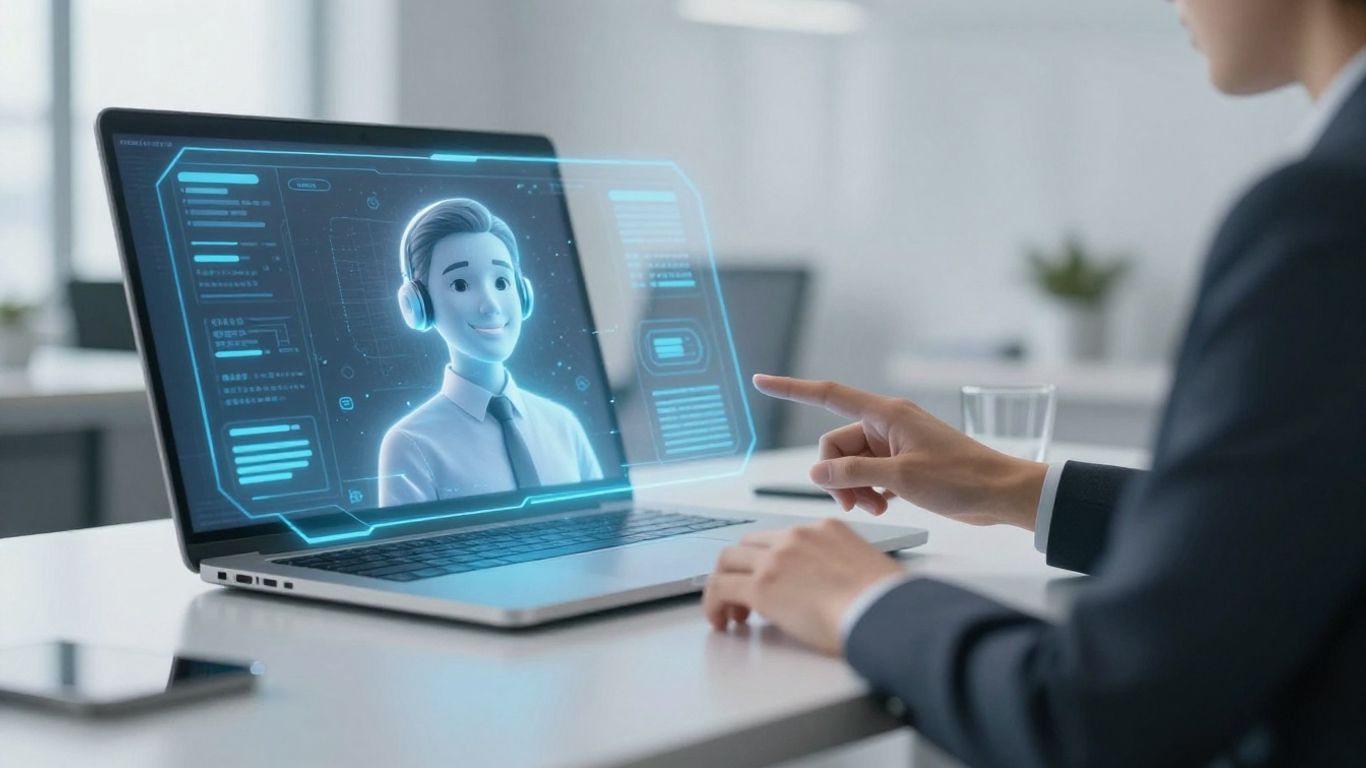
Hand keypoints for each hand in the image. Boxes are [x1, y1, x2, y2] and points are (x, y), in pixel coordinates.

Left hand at [703, 518, 902, 654]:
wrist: (884, 612)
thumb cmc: (886, 603)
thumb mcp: (864, 569)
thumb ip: (840, 569)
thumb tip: (831, 592)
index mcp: (824, 529)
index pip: (779, 538)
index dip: (766, 562)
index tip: (767, 581)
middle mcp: (796, 537)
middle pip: (747, 545)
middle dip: (739, 571)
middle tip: (743, 601)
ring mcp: (776, 559)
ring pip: (727, 561)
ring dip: (723, 586)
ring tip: (730, 614)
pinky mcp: (761, 586)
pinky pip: (720, 588)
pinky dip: (713, 604)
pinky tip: (722, 622)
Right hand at [753, 374, 1046, 528]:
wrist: (1001, 494)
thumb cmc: (961, 479)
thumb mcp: (902, 479)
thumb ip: (854, 474)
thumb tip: (817, 475)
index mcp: (886, 414)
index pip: (828, 395)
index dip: (791, 389)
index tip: (762, 381)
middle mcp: (886, 423)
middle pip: (836, 444)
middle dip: (838, 476)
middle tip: (857, 504)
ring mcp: (895, 444)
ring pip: (851, 463)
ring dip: (855, 488)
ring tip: (876, 508)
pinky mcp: (903, 463)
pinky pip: (868, 473)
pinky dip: (869, 490)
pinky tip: (886, 504)